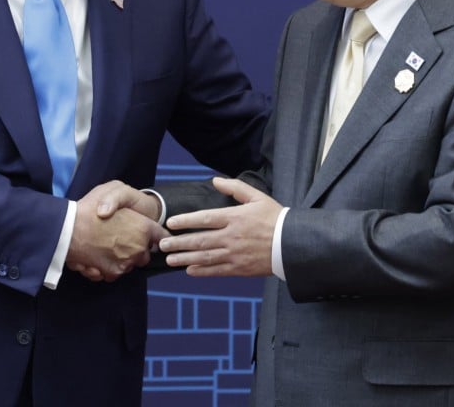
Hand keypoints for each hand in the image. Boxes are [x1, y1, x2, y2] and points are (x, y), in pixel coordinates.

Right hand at [67, 183, 169, 282]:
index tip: (157, 239)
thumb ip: (130, 202)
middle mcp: (139, 248)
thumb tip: (138, 222)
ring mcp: (126, 262)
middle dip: (137, 249)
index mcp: (144, 227)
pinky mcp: (112, 272)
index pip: (162, 236)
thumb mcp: (113, 189)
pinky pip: (115, 274)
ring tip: (104, 248)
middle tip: (120, 240)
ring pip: (130, 264)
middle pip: (146, 254)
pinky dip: (107, 268)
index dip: (160, 236)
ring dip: (121, 259)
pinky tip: (96, 258)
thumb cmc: (91, 206)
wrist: (66, 229)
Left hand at [159, 177, 281, 276]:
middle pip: (199, 240)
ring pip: (205, 257)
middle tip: (162, 244)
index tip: (171, 223)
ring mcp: (234, 254)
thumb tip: (215, 181)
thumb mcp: (258, 197)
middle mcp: (231, 236)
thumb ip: (236, 188)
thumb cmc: (275, 218)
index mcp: (234, 217)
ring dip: (185, 258)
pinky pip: (217, 270)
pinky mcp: (240, 268)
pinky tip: (190, 271)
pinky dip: (202, 272)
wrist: (291, 244)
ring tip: (170, 259)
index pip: (204, 219)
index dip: (185, 221)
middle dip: (178, 243)